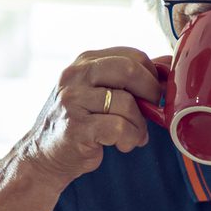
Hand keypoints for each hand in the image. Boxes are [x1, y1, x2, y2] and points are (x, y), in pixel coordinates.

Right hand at [16, 47, 164, 187]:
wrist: (44, 155)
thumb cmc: (80, 123)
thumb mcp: (99, 93)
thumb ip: (128, 79)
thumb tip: (167, 63)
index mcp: (85, 62)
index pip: (131, 55)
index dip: (152, 75)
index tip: (154, 95)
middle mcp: (76, 75)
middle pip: (130, 69)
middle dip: (150, 93)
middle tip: (152, 112)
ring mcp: (73, 100)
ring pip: (128, 103)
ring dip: (139, 125)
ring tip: (132, 135)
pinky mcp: (76, 126)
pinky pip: (120, 127)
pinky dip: (130, 138)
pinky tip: (122, 144)